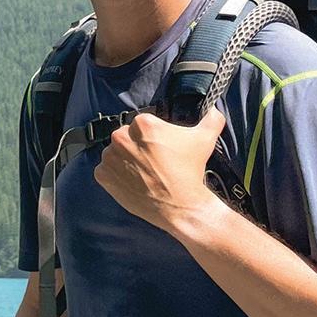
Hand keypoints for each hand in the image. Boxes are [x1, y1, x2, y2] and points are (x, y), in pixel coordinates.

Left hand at [94, 106, 225, 232]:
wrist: (179, 206)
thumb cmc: (190, 171)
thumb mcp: (205, 139)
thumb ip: (211, 119)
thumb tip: (213, 110)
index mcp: (142, 124)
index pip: (143, 124)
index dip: (153, 137)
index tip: (162, 148)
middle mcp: (121, 137)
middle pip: (127, 137)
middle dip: (138, 146)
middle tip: (154, 162)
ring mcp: (109, 158)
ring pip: (115, 153)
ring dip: (125, 160)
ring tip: (144, 173)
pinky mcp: (103, 176)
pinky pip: (105, 169)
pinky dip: (115, 174)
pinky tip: (133, 181)